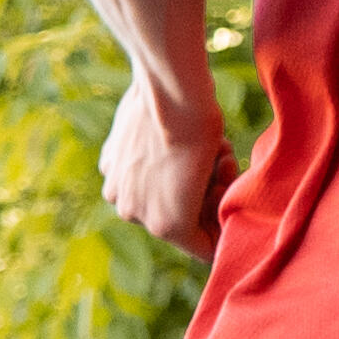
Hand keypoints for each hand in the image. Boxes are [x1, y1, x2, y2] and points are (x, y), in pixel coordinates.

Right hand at [99, 83, 229, 258]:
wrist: (169, 92)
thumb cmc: (204, 134)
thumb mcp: (217, 175)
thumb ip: (204, 201)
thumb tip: (198, 202)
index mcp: (168, 228)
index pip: (204, 246)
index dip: (222, 222)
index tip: (230, 192)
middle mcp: (136, 215)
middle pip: (181, 217)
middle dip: (206, 193)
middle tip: (222, 162)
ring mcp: (117, 190)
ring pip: (157, 194)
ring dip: (181, 176)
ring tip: (205, 148)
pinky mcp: (109, 164)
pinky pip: (136, 174)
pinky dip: (154, 162)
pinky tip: (171, 139)